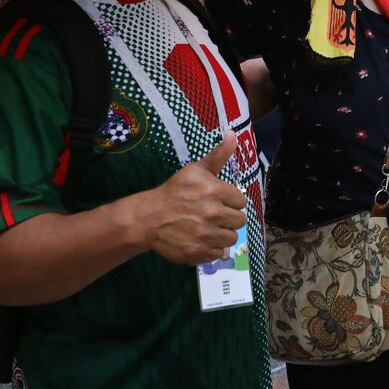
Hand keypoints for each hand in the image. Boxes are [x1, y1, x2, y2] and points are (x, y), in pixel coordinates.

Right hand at [142, 131, 247, 264]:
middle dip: (229, 217)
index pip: (240, 201)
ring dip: (223, 233)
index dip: (230, 200)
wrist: (148, 218)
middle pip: (239, 220)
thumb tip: (233, 134)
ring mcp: (206, 235)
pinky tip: (202, 240)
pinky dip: (213, 249)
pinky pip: (219, 254)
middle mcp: (213, 214)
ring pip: (231, 238)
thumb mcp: (196, 170)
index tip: (219, 200)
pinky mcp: (198, 253)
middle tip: (214, 215)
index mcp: (215, 191)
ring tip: (209, 227)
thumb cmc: (174, 191)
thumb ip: (219, 155)